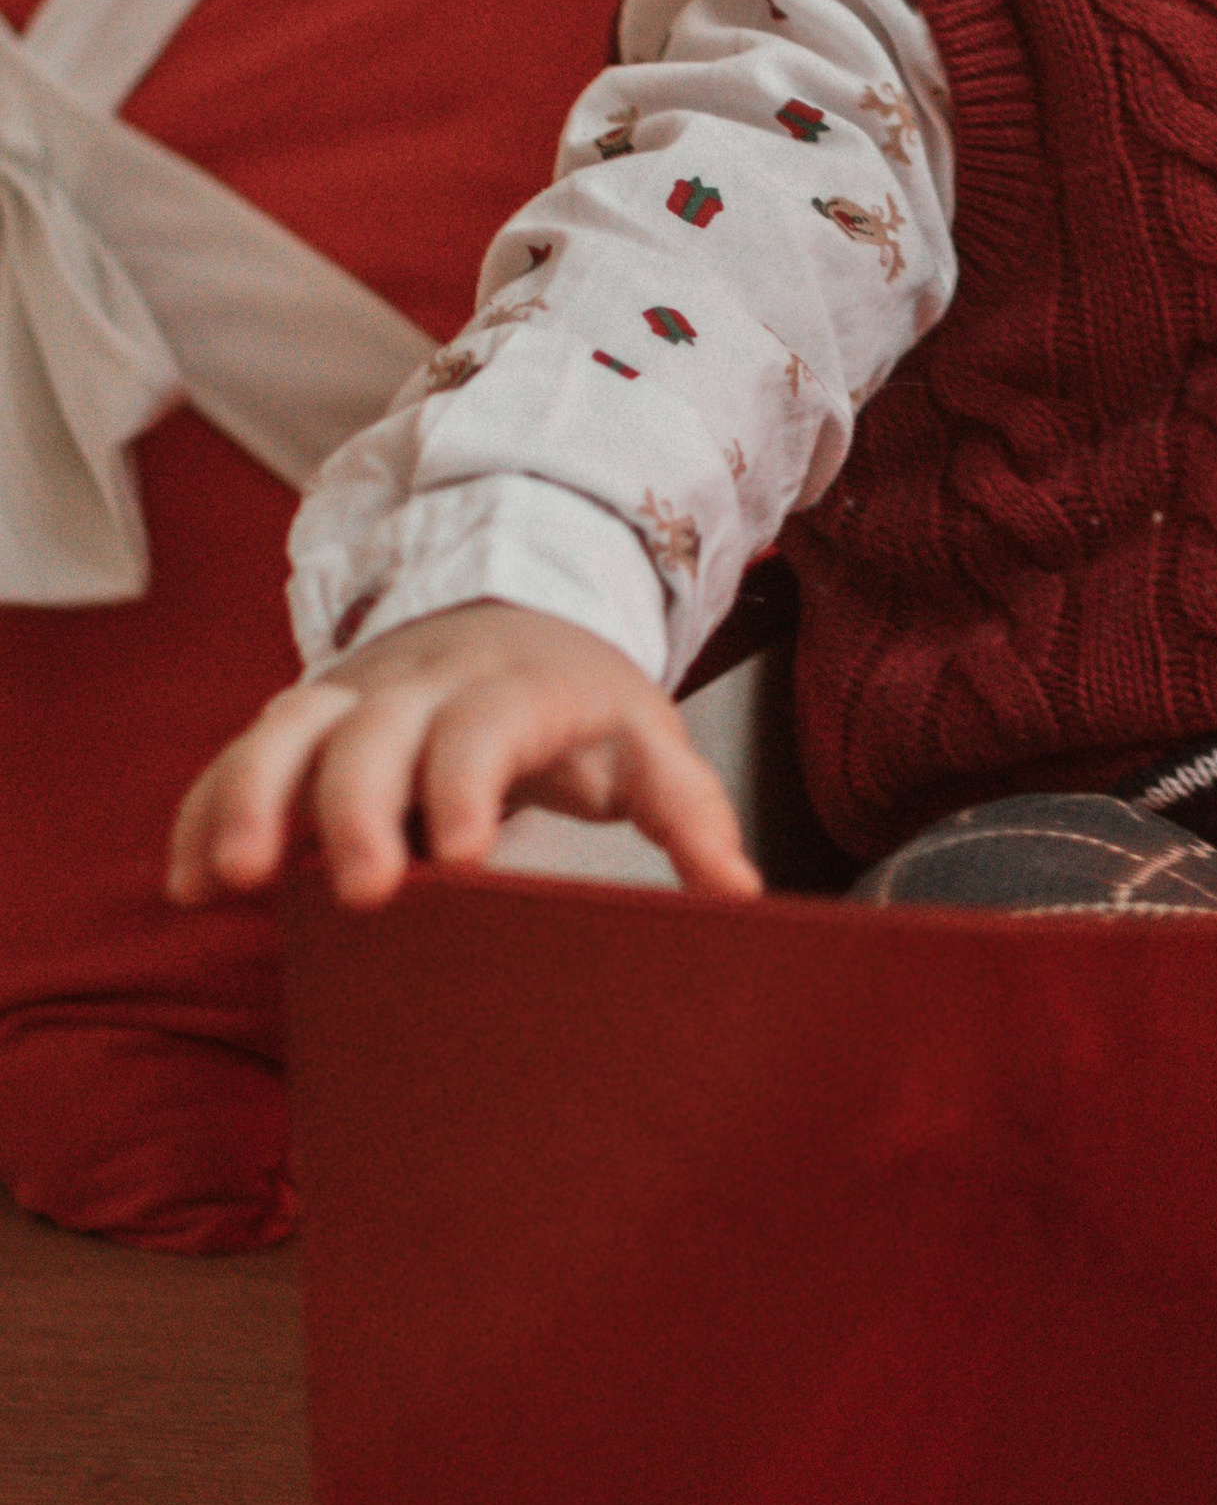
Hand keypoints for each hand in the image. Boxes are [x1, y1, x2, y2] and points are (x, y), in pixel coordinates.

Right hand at [167, 602, 761, 910]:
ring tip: (229, 879)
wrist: (518, 608)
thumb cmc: (582, 702)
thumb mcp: (646, 740)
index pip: (488, 725)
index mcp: (518, 687)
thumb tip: (740, 897)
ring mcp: (355, 694)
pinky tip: (188, 882)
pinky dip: (205, 809)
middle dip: (355, 806)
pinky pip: (242, 754)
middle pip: (376, 729)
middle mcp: (426, 682)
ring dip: (252, 798)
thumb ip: (689, 812)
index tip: (464, 853)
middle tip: (357, 889)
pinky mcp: (306, 719)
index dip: (469, 780)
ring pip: (288, 727)